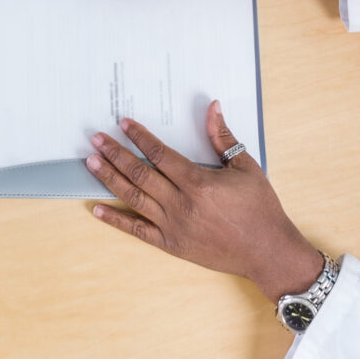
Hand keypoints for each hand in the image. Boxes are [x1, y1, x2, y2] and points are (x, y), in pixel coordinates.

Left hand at [87, 105, 324, 297]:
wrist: (267, 251)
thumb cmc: (260, 208)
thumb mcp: (245, 168)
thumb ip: (223, 138)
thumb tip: (212, 106)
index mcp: (198, 182)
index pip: (160, 154)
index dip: (139, 137)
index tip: (123, 124)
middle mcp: (181, 204)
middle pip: (140, 174)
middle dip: (115, 154)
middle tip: (96, 139)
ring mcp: (174, 226)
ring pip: (134, 199)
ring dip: (110, 179)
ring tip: (91, 163)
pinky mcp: (172, 245)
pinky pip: (138, 231)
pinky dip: (116, 220)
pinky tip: (97, 210)